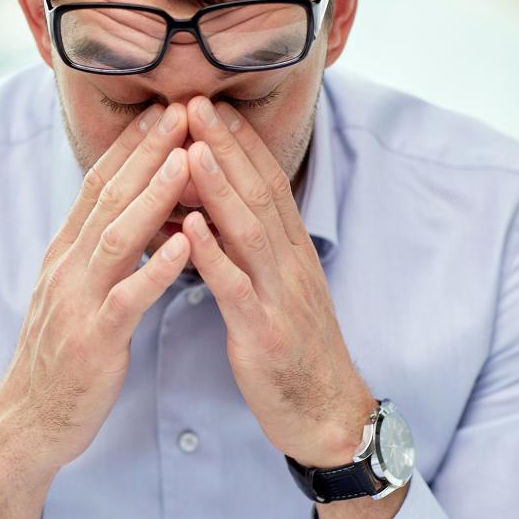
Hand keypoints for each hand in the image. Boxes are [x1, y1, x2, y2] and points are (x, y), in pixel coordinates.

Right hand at [0, 100, 193, 484]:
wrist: (29, 421)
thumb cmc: (61, 357)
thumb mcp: (72, 293)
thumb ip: (94, 253)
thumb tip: (121, 213)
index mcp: (64, 254)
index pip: (97, 185)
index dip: (129, 145)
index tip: (161, 109)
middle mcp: (67, 268)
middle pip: (108, 197)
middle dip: (146, 151)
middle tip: (180, 109)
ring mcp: (77, 302)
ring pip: (117, 237)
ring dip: (152, 195)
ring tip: (186, 159)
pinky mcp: (94, 340)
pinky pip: (128, 297)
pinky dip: (157, 267)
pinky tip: (186, 241)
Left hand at [181, 96, 377, 467]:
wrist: (328, 417)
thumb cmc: (294, 352)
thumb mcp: (278, 291)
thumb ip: (253, 251)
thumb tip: (219, 213)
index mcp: (291, 253)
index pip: (266, 183)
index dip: (239, 142)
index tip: (210, 103)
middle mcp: (290, 264)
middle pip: (257, 194)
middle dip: (225, 145)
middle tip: (194, 101)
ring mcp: (280, 297)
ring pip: (249, 232)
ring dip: (219, 187)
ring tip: (190, 147)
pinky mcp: (265, 334)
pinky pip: (237, 289)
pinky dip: (213, 255)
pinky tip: (190, 228)